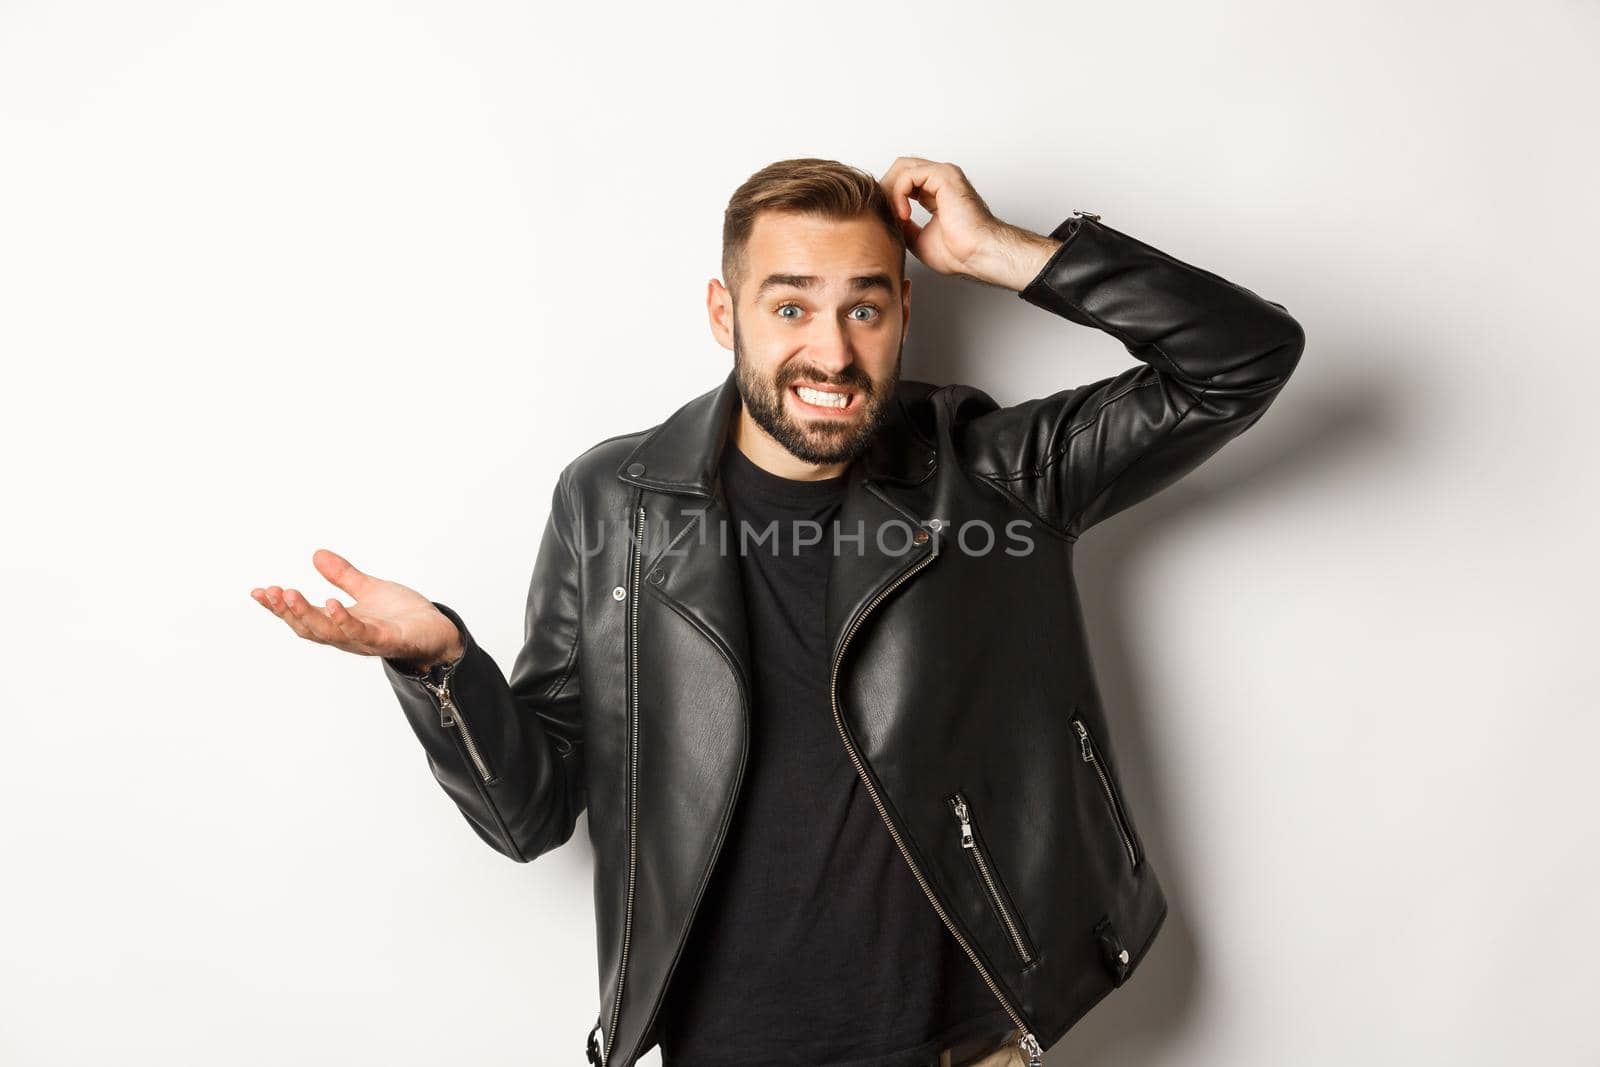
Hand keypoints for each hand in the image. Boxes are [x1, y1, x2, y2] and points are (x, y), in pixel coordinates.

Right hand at [250, 548, 463, 668]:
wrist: (438, 632)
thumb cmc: (404, 616)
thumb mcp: (369, 589)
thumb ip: (343, 576)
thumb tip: (317, 554)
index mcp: (340, 624)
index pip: (303, 617)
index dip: (278, 607)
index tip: (257, 591)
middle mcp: (347, 636)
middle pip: (309, 628)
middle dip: (286, 610)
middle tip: (269, 591)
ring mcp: (366, 640)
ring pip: (328, 632)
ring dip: (307, 614)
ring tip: (289, 594)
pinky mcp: (388, 640)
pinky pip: (361, 632)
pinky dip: (344, 620)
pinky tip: (333, 604)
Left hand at [879, 156, 1061, 289]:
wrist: (978, 255)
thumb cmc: (959, 252)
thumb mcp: (918, 238)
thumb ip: (903, 226)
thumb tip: (887, 221)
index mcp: (937, 192)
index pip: (904, 180)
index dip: (889, 196)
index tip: (885, 219)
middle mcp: (941, 179)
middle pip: (900, 169)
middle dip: (886, 190)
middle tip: (883, 213)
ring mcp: (943, 175)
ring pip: (902, 168)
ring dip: (890, 191)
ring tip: (894, 215)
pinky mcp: (944, 175)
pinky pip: (909, 175)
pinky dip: (899, 193)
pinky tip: (904, 214)